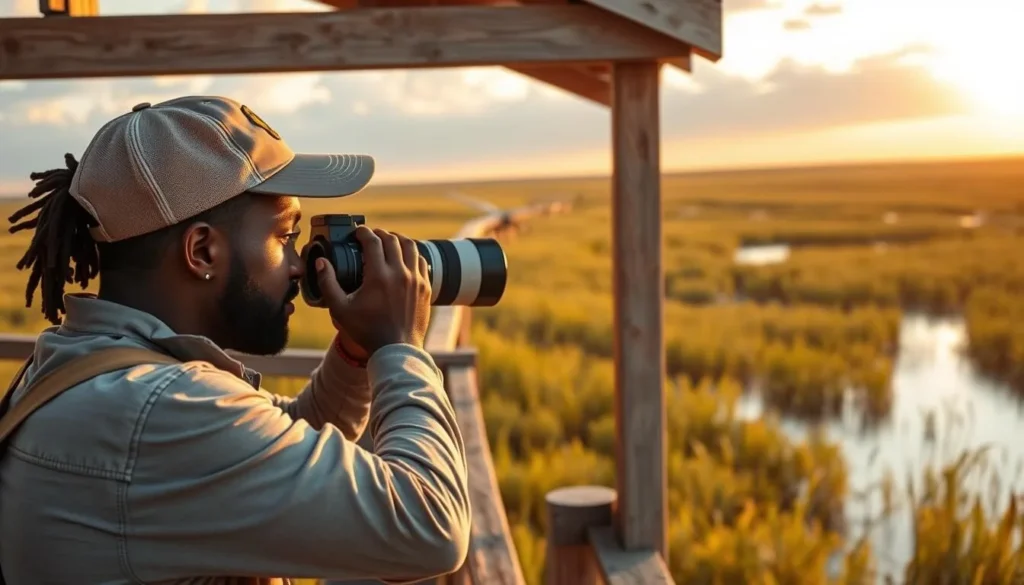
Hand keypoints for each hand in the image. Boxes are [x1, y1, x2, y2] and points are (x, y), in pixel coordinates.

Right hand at [314, 226, 431, 355]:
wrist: (396, 350)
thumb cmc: (366, 332)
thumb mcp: (340, 309)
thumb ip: (327, 283)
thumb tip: (321, 262)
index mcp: (379, 276)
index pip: (373, 241)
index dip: (363, 232)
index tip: (357, 232)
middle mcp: (400, 274)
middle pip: (392, 240)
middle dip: (380, 233)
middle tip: (371, 235)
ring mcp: (416, 280)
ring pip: (411, 247)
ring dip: (398, 239)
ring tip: (389, 240)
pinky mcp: (426, 288)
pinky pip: (422, 261)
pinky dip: (412, 254)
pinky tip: (405, 257)